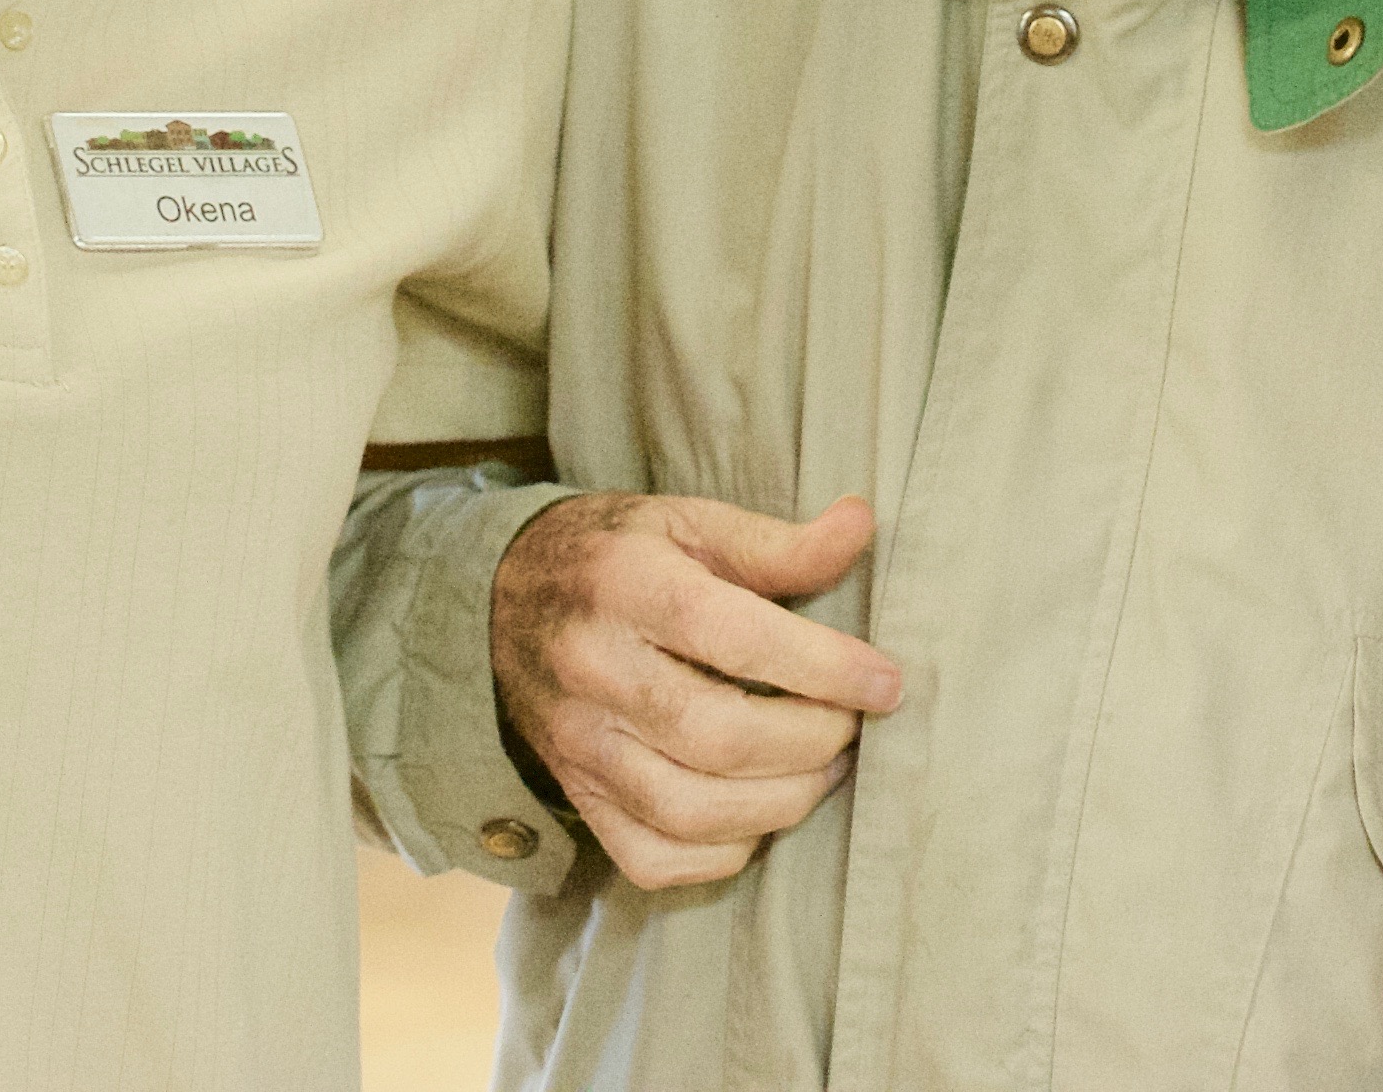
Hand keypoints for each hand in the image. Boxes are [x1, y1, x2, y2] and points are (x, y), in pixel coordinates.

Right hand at [491, 490, 902, 888]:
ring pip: (691, 810)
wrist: (495, 600)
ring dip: (783, 802)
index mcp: (626, 585)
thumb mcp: (687, 524)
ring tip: (822, 768)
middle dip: (812, 742)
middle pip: (719, 737)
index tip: (887, 683)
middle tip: (853, 725)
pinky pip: (654, 858)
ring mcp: (579, 745)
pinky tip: (759, 812)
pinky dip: (724, 853)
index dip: (824, 667)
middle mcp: (595, 670)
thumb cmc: (615, 556)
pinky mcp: (577, 795)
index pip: (736, 637)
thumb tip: (860, 527)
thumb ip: (776, 543)